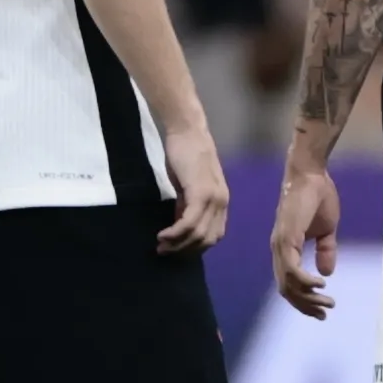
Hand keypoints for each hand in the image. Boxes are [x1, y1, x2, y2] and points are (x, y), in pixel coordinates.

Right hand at [156, 124, 230, 253]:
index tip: (176, 249)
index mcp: (222, 201)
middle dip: (185, 251)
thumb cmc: (185, 155)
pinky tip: (163, 235)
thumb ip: (187, 205)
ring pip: (198, 234)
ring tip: (160, 246)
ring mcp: (213, 198)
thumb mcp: (188, 186)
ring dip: (177, 244)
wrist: (187, 131)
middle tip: (164, 251)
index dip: (195, 247)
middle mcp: (222, 202)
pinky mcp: (201, 193)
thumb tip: (179, 225)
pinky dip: (175, 233)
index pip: (214, 235)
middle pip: (207, 240)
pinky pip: (189, 223)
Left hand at [270, 154, 340, 315]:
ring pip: (288, 283)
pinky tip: (321, 284)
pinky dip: (305, 281)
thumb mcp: (326, 230)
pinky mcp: (286, 237)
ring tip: (328, 303)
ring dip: (308, 297)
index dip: (303, 300)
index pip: (289, 283)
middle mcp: (278, 250)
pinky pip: (292, 268)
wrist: (311, 173)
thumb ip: (325, 250)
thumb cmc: (318, 196)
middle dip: (305, 305)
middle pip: (286, 289)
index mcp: (286, 248)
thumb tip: (328, 272)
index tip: (321, 311)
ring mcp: (280, 244)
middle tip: (324, 314)